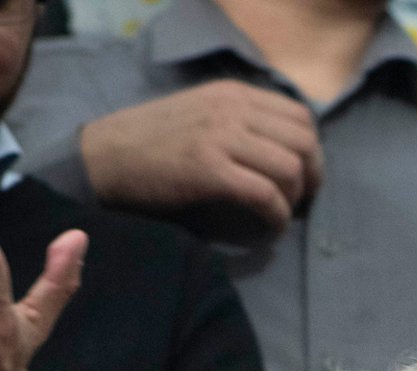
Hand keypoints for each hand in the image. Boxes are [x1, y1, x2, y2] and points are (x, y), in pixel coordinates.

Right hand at [80, 80, 322, 240]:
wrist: (104, 158)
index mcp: (233, 94)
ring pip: (290, 169)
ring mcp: (220, 136)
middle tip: (300, 204)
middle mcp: (232, 108)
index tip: (305, 179)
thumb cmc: (152, 145)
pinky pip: (265, 195)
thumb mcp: (202, 116)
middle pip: (304, 142)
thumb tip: (286, 154)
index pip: (300, 116)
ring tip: (278, 216)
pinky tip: (268, 230)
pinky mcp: (209, 169)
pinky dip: (275, 218)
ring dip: (293, 200)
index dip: (312, 152)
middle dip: (312, 179)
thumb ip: (241, 124)